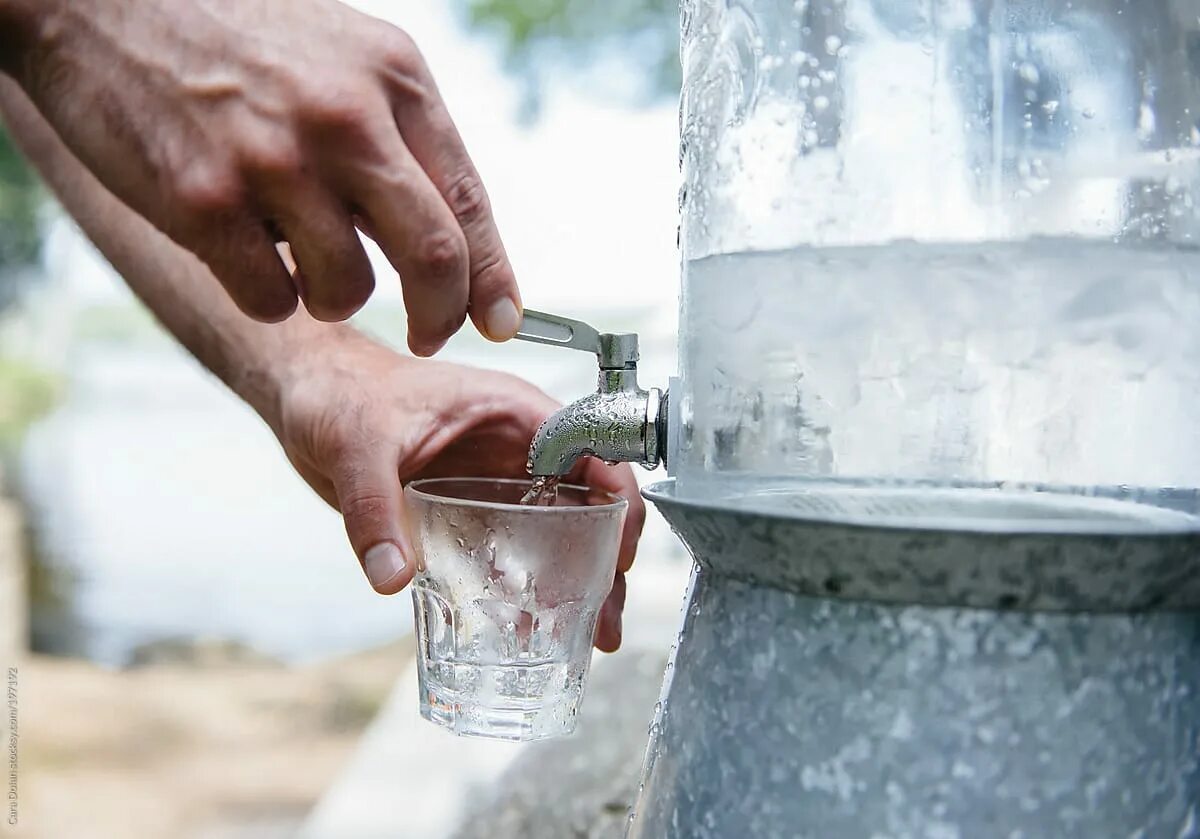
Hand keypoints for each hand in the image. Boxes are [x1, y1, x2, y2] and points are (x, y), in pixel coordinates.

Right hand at [3, 0, 519, 352]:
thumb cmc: (237, 38)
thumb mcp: (345, 59)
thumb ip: (400, 139)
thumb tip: (454, 250)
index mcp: (395, 79)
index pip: (469, 202)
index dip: (492, 278)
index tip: (500, 323)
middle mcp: (346, 117)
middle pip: (434, 258)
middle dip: (440, 316)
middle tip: (427, 335)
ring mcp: (275, 160)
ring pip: (350, 289)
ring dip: (335, 298)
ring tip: (301, 258)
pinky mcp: (205, 201)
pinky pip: (273, 299)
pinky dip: (270, 296)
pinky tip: (244, 251)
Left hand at [268, 333, 645, 651]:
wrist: (309, 396)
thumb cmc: (342, 393)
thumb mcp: (358, 445)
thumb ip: (373, 508)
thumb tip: (391, 575)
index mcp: (512, 412)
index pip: (593, 450)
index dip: (617, 502)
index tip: (619, 554)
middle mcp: (515, 449)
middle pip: (586, 504)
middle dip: (606, 563)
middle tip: (606, 622)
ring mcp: (495, 482)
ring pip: (558, 533)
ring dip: (575, 584)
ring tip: (586, 639)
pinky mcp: (469, 511)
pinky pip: (512, 552)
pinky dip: (526, 590)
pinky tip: (528, 630)